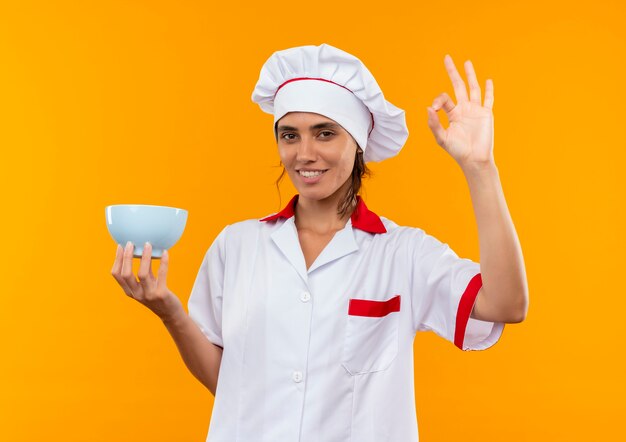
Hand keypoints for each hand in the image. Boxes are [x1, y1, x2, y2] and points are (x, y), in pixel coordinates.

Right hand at [110, 241, 182, 320]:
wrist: (170, 312)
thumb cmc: (157, 294)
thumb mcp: (147, 284)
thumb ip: (144, 271)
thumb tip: (144, 250)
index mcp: (129, 291)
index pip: (117, 275)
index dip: (117, 260)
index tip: (120, 246)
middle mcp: (136, 294)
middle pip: (126, 274)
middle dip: (126, 257)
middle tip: (130, 243)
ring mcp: (148, 295)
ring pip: (142, 274)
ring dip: (145, 257)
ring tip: (148, 244)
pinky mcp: (161, 294)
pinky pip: (161, 275)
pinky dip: (163, 262)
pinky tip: (165, 253)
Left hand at [426, 54, 494, 170]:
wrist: (474, 159)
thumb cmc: (457, 151)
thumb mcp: (442, 138)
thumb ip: (434, 124)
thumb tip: (428, 108)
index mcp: (452, 113)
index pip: (444, 98)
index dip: (438, 99)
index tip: (435, 108)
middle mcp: (463, 109)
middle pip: (458, 86)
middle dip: (452, 72)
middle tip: (447, 58)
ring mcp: (476, 110)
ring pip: (473, 88)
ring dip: (470, 75)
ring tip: (467, 62)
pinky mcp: (486, 114)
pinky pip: (488, 99)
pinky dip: (489, 90)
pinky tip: (488, 80)